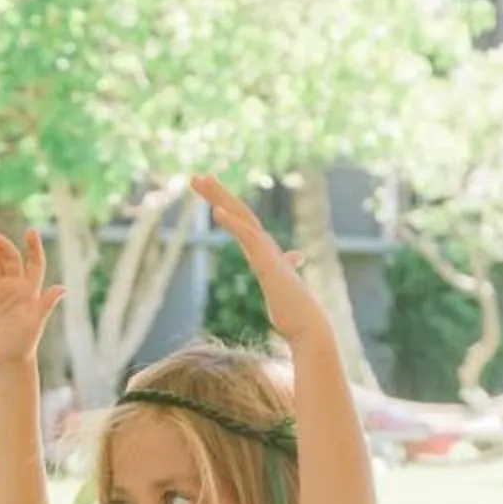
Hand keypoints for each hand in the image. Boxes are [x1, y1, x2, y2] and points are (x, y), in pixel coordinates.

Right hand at [0, 228, 63, 369]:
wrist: (7, 359)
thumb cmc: (25, 343)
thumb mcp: (36, 322)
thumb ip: (46, 304)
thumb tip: (62, 289)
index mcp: (29, 289)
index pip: (34, 262)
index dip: (34, 247)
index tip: (31, 231)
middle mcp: (14, 286)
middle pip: (8, 257)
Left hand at [193, 174, 326, 348]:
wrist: (307, 326)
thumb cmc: (294, 310)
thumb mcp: (281, 285)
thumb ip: (284, 268)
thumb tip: (294, 256)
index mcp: (265, 250)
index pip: (242, 221)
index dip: (225, 205)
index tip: (207, 194)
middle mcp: (266, 246)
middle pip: (239, 211)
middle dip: (217, 193)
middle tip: (195, 177)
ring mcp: (267, 253)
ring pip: (242, 216)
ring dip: (220, 198)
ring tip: (200, 181)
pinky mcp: (268, 263)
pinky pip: (248, 236)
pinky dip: (233, 223)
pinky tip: (216, 211)